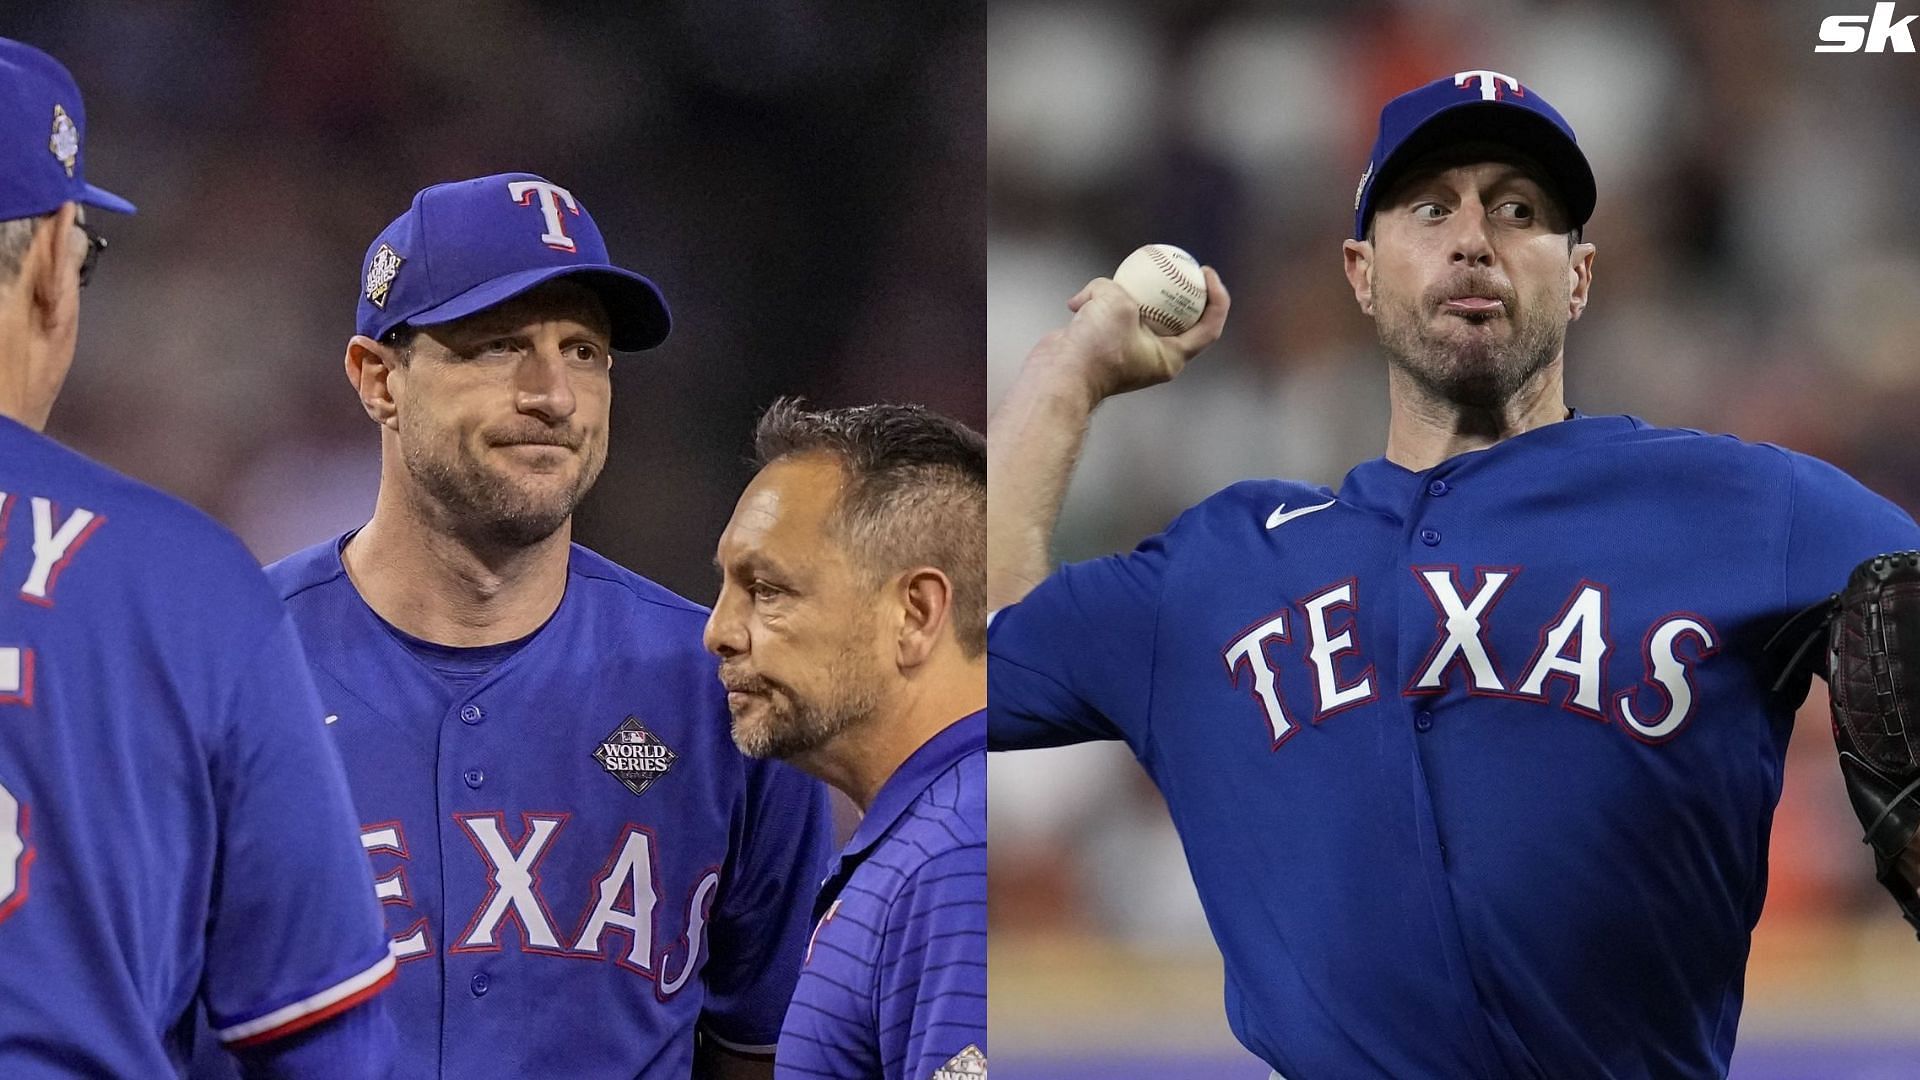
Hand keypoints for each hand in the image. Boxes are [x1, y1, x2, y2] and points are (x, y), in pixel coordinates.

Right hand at [1029, 266, 1230, 402]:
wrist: (1058, 377)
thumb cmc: (1095, 349)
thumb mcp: (1116, 303)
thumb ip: (1118, 287)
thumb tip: (1104, 289)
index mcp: (1169, 358)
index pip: (1208, 328)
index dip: (1217, 299)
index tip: (1205, 271)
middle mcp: (1152, 357)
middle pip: (1178, 319)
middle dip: (1179, 290)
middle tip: (1177, 263)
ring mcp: (1128, 352)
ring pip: (1138, 314)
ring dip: (1129, 293)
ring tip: (1128, 271)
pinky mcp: (1102, 347)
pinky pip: (1108, 318)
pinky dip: (1097, 304)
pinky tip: (1082, 298)